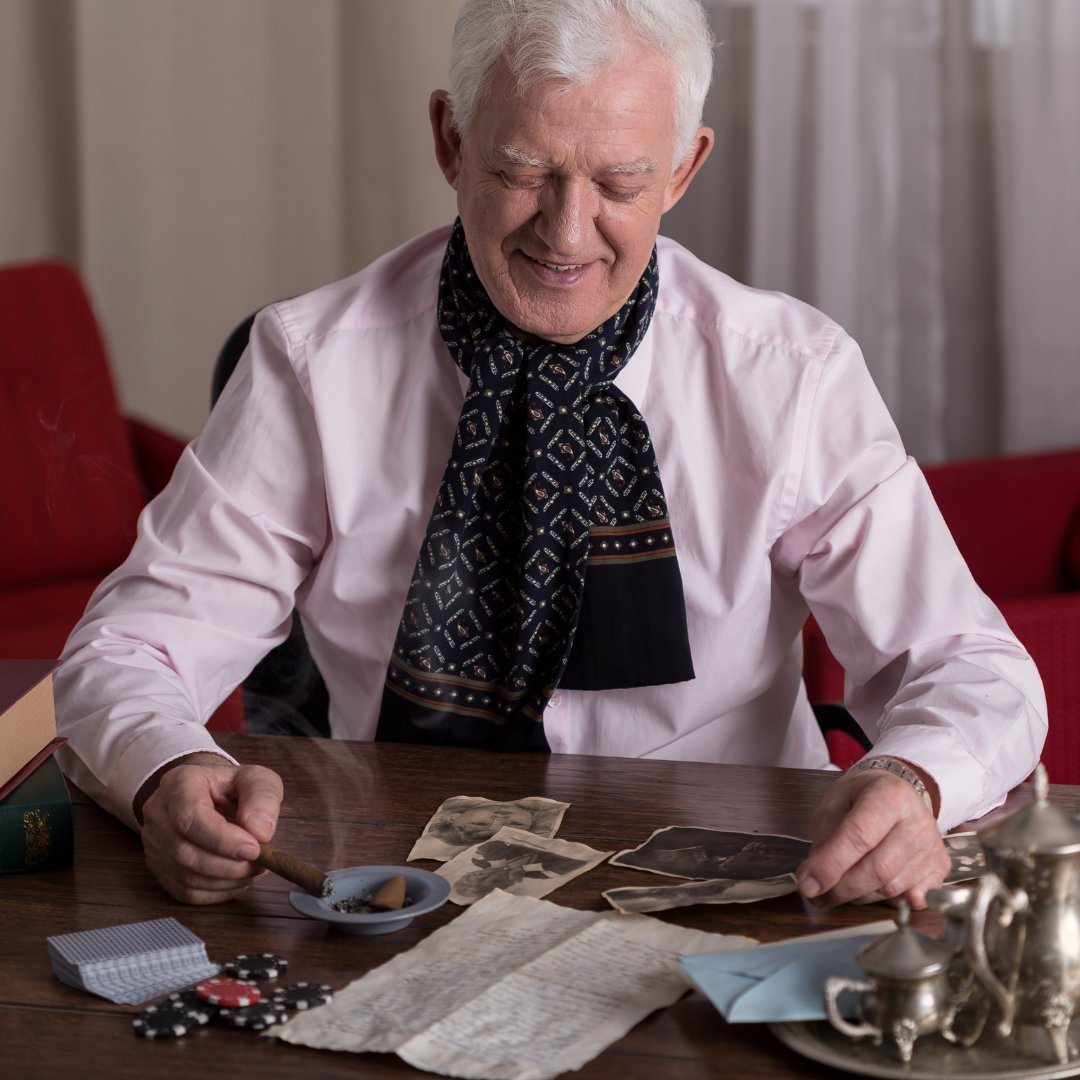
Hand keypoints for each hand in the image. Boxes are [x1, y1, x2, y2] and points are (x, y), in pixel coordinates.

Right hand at [137, 753, 283, 903]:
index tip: (254, 848)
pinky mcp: (158, 866)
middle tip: (261, 863)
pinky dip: (215, 893)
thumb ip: (262, 797)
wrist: (209, 793)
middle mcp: (158, 813)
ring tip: (254, 870)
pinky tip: (237, 881)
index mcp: (180, 783)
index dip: (222, 839)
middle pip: (185, 852)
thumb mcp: (256, 778)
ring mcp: (154, 843)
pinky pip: (184, 891)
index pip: (190, 817)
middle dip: (229, 865)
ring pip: (185, 876)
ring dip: (226, 881)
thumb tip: (259, 832)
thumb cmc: (232, 785)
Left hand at [795, 765, 948, 907]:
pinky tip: (870, 891)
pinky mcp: (940, 867)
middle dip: (842, 889)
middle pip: (879, 869)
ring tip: (837, 890)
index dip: (830, 865)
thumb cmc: (862, 796)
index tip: (807, 885)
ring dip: (859, 897)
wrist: (899, 790)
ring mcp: (932, 846)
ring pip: (892, 888)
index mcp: (889, 796)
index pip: (859, 836)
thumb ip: (824, 838)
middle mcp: (917, 821)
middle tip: (817, 895)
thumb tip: (814, 880)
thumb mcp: (835, 802)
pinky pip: (911, 898)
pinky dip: (886, 902)